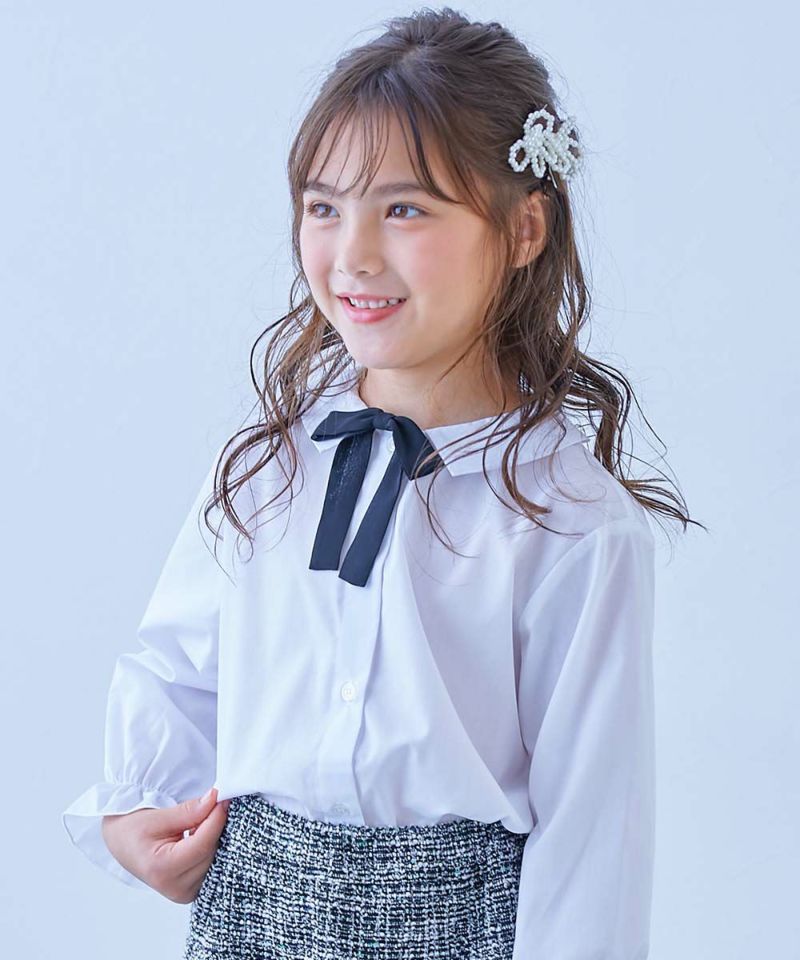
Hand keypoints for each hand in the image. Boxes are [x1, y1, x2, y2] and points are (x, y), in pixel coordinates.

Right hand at [101, 787, 230, 902]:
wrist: (122, 843)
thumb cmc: (133, 830)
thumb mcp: (158, 816)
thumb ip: (190, 810)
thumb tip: (215, 799)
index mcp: (162, 869)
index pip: (204, 843)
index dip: (217, 818)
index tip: (222, 799)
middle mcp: (175, 888)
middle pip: (211, 852)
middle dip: (216, 826)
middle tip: (212, 805)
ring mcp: (184, 893)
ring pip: (215, 859)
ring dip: (214, 837)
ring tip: (198, 822)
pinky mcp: (191, 891)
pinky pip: (212, 866)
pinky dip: (210, 848)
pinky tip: (199, 835)